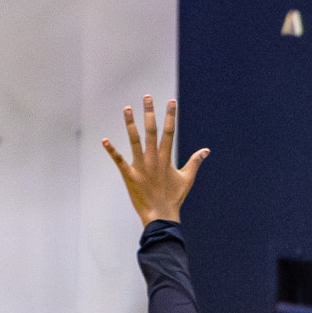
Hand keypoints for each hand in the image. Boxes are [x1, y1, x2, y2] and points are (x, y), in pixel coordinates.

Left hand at [103, 96, 208, 225]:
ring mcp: (140, 166)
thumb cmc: (174, 198)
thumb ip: (195, 162)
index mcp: (166, 158)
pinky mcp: (129, 175)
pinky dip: (112, 151)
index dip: (170, 116)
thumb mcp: (187, 178)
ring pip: (134, 140)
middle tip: (147, 97)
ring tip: (126, 109)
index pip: (169, 132)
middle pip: (151, 131)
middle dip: (149, 112)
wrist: (160, 216)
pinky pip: (119, 160)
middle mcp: (153, 159)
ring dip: (130, 124)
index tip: (171, 102)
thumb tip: (206, 150)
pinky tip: (105, 141)